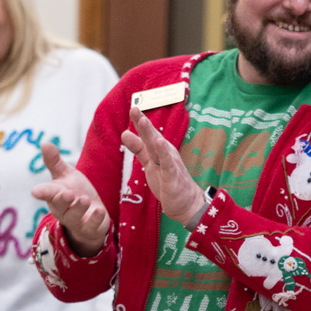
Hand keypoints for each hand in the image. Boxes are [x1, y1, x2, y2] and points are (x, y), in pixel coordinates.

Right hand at [29, 142, 110, 256]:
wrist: (91, 216)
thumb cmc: (75, 193)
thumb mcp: (66, 176)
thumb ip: (55, 162)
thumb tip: (45, 143)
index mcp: (54, 195)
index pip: (46, 193)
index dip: (41, 192)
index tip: (35, 192)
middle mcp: (62, 209)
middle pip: (59, 206)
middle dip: (62, 200)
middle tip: (67, 193)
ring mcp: (75, 221)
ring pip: (74, 217)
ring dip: (79, 208)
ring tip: (85, 199)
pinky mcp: (89, 229)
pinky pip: (91, 226)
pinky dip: (95, 219)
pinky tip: (100, 211)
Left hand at [122, 105, 209, 227]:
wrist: (186, 203)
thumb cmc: (168, 182)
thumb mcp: (150, 162)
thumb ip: (138, 148)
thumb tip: (124, 133)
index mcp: (159, 150)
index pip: (147, 133)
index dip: (139, 121)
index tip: (132, 107)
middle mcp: (165, 153)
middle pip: (152, 136)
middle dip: (143, 123)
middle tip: (134, 108)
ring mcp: (170, 164)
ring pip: (158, 147)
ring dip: (150, 134)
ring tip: (143, 120)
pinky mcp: (173, 177)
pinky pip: (168, 164)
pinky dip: (164, 153)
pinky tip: (160, 143)